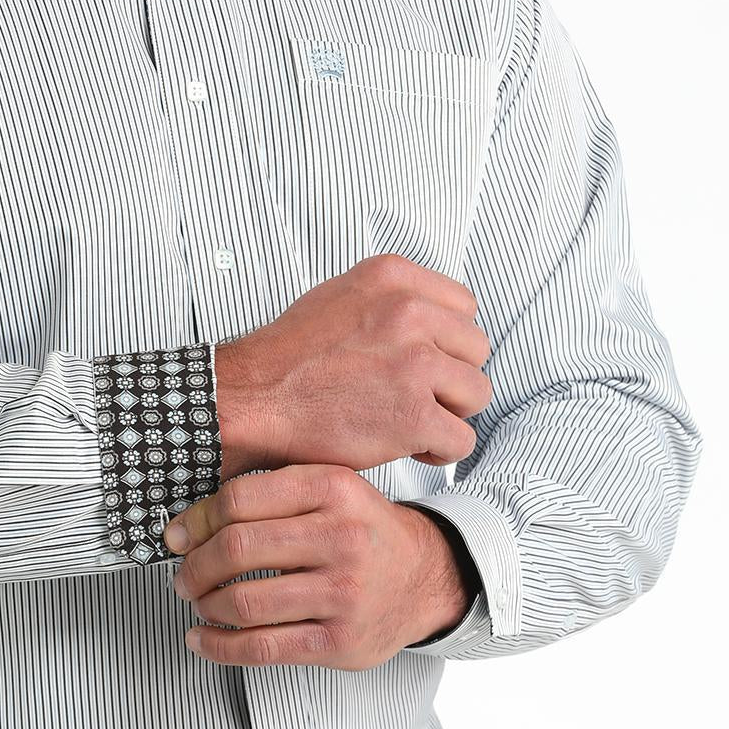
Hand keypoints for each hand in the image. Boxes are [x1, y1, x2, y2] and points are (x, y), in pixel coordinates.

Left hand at [163, 465, 475, 668]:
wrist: (424, 577)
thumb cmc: (364, 534)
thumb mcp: (329, 492)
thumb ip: (269, 496)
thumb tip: (186, 527)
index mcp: (333, 490)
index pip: (240, 500)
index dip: (196, 521)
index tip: (179, 537)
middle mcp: (342, 538)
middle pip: (236, 549)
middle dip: (195, 567)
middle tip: (185, 576)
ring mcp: (343, 593)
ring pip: (243, 602)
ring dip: (205, 605)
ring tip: (200, 603)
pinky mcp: (339, 641)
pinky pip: (261, 647)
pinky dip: (218, 647)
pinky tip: (203, 639)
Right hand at [213, 252, 491, 478]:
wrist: (251, 401)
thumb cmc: (287, 359)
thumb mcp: (341, 297)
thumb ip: (391, 301)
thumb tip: (433, 319)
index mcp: (394, 278)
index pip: (464, 307)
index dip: (446, 342)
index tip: (423, 363)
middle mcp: (409, 313)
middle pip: (475, 349)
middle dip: (450, 378)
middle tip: (414, 397)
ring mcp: (414, 364)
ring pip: (476, 393)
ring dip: (449, 413)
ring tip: (412, 423)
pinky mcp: (413, 414)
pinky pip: (461, 438)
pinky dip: (440, 450)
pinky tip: (411, 447)